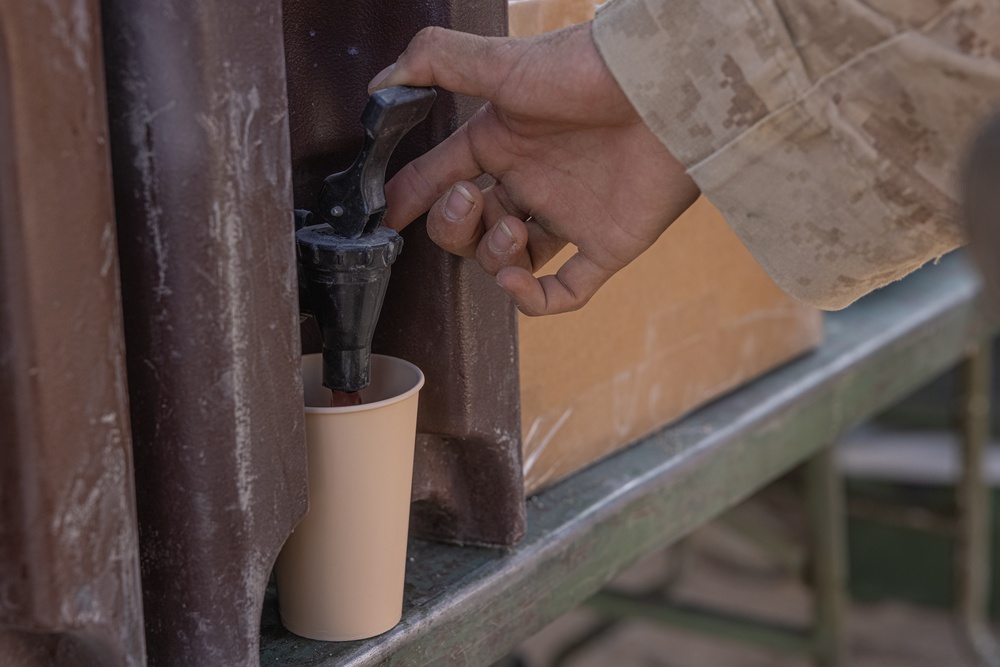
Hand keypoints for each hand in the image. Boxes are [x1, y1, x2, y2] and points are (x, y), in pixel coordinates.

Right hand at [371, 23, 699, 314]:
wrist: (666, 91)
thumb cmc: (587, 70)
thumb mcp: (503, 64)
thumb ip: (438, 63)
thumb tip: (380, 84)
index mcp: (502, 142)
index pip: (441, 176)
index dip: (411, 197)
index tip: (387, 214)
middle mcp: (530, 180)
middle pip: (469, 227)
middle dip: (453, 225)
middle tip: (468, 202)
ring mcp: (567, 216)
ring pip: (508, 260)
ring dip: (493, 256)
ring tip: (511, 230)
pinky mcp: (606, 244)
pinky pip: (563, 292)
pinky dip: (533, 298)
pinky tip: (518, 280)